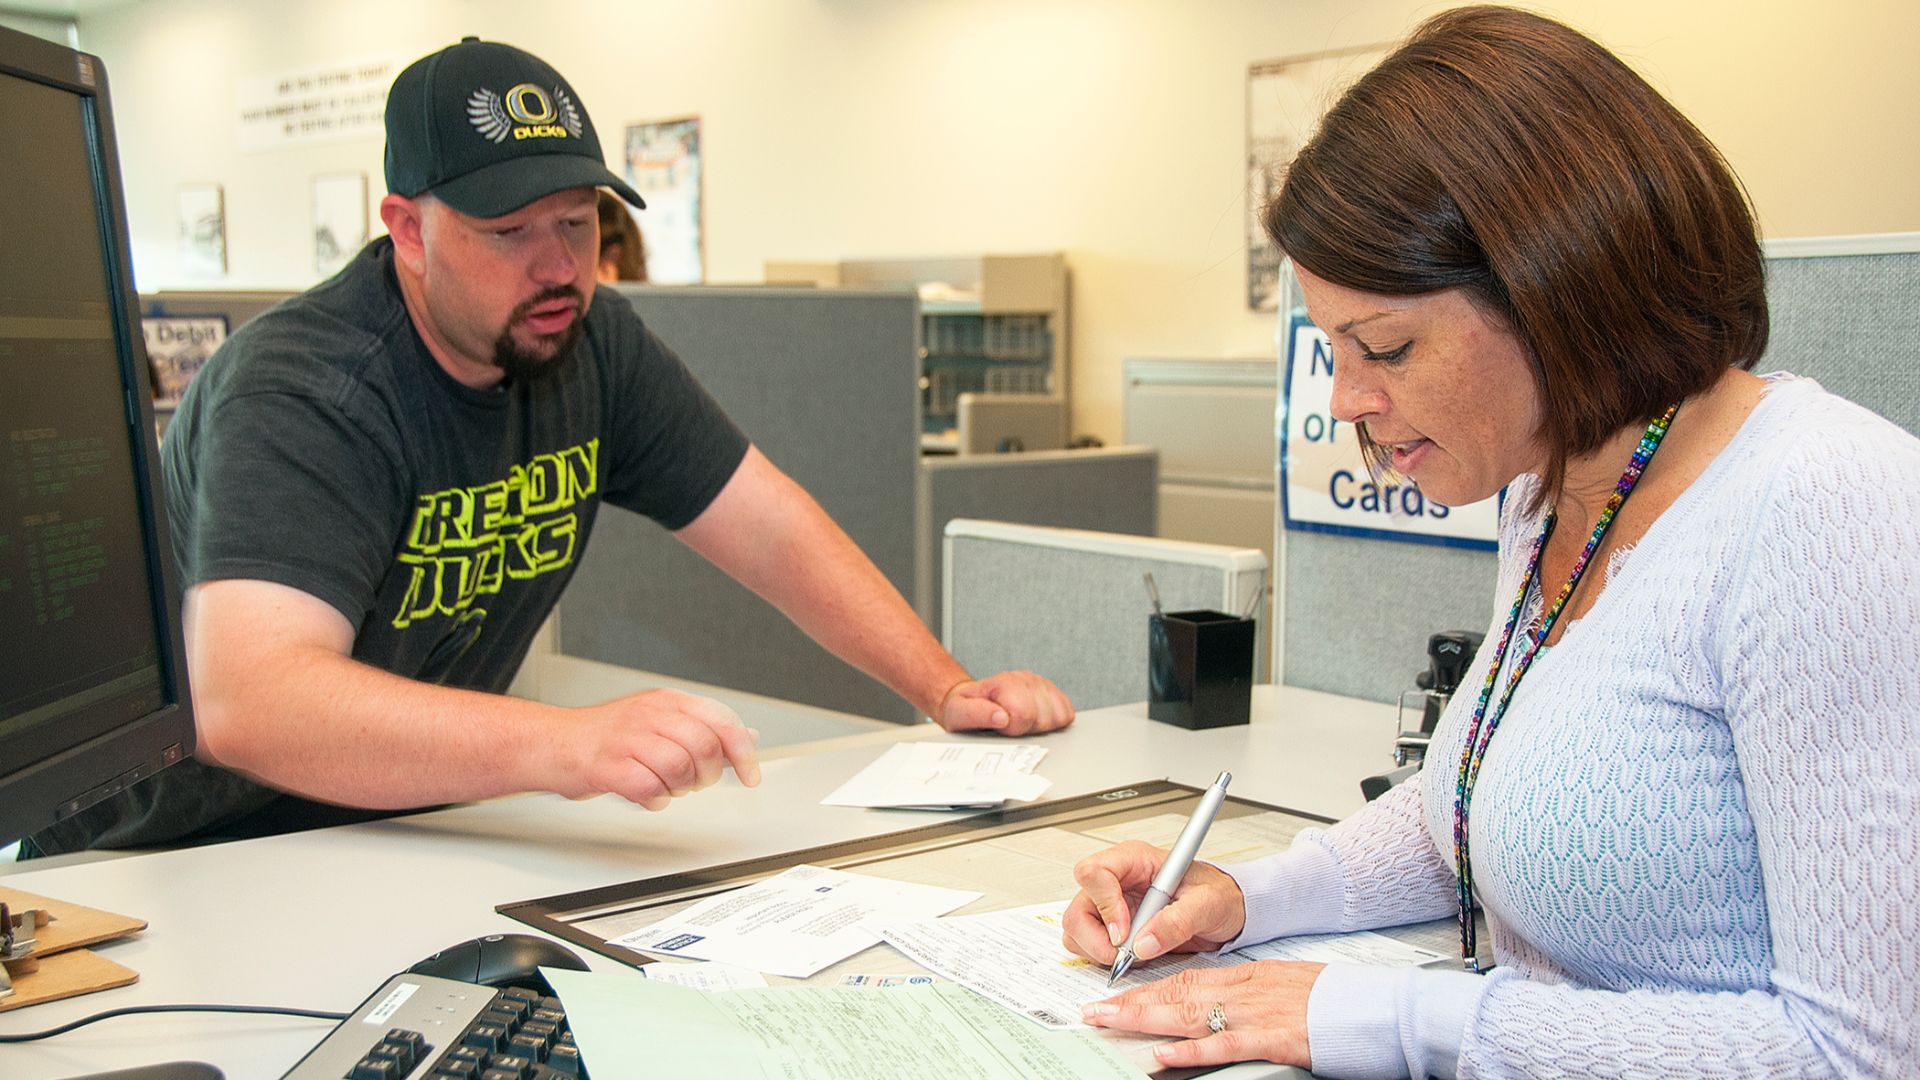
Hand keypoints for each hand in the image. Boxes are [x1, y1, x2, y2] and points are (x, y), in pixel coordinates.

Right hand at [557, 688, 761, 809]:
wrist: (554, 743)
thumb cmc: (607, 735)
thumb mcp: (660, 719)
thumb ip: (703, 726)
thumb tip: (747, 736)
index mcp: (667, 700)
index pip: (721, 720)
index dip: (742, 752)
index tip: (749, 775)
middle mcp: (649, 714)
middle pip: (704, 746)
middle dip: (707, 774)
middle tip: (694, 782)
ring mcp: (627, 739)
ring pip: (680, 768)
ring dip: (680, 788)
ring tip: (666, 787)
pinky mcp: (608, 766)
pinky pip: (649, 788)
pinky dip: (655, 799)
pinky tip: (647, 795)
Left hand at [936, 670, 1073, 734]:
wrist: (971, 701)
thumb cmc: (965, 709)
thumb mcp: (959, 713)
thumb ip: (977, 714)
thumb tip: (1002, 717)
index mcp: (1004, 682)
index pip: (1024, 714)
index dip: (1012, 729)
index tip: (1001, 726)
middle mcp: (1025, 679)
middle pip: (1044, 718)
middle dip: (1028, 729)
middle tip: (1010, 725)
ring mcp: (1040, 684)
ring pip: (1058, 716)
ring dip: (1041, 726)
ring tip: (1021, 721)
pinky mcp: (1052, 692)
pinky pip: (1068, 712)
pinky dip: (1055, 721)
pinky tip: (1036, 720)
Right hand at [1061, 840, 1245, 964]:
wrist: (1228, 910)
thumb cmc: (1219, 895)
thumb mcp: (1208, 904)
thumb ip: (1177, 921)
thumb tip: (1144, 943)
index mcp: (1135, 860)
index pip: (1095, 872)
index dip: (1104, 905)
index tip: (1124, 933)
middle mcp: (1117, 881)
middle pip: (1078, 907)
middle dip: (1095, 937)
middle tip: (1124, 954)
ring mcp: (1111, 905)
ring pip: (1077, 929)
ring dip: (1098, 950)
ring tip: (1133, 955)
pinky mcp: (1112, 928)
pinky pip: (1088, 944)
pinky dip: (1103, 958)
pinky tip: (1132, 957)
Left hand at [1081, 961, 1322, 1069]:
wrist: (1369, 1005)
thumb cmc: (1331, 998)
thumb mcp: (1283, 986)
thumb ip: (1248, 994)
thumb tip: (1219, 1006)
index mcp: (1246, 977)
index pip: (1185, 978)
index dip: (1147, 988)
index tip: (1117, 996)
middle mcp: (1244, 991)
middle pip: (1177, 992)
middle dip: (1132, 1002)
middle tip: (1096, 1010)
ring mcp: (1255, 1014)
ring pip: (1189, 1012)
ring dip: (1145, 1018)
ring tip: (1111, 1022)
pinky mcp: (1272, 1039)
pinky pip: (1225, 1044)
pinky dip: (1192, 1049)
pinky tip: (1166, 1053)